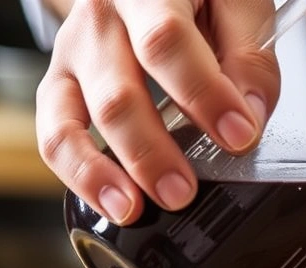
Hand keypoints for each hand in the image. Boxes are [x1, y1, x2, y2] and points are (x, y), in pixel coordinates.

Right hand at [36, 0, 280, 224]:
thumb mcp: (239, 5)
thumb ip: (251, 56)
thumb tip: (249, 114)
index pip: (167, 42)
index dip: (203, 94)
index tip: (238, 135)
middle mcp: (102, 19)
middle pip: (116, 91)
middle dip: (150, 150)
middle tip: (183, 191)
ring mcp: (75, 52)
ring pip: (72, 117)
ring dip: (103, 171)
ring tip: (135, 209)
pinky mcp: (63, 83)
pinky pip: (55, 132)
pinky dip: (79, 173)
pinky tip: (111, 203)